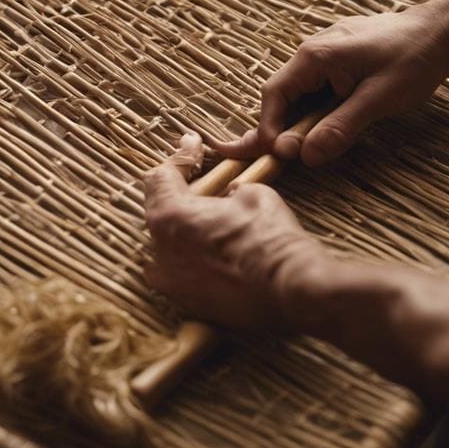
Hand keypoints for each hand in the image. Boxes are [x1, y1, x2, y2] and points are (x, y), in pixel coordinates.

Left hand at [143, 133, 325, 329]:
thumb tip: (228, 197)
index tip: (192, 145)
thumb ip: (228, 191)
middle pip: (160, 211)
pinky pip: (179, 272)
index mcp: (171, 216)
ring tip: (208, 220)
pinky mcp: (185, 302)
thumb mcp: (253, 194)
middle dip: (180, 193)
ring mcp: (170, 281)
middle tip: (202, 178)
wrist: (289, 288)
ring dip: (183, 229)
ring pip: (166, 245)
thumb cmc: (271, 238)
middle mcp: (160, 250)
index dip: (180, 157)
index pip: (161, 177)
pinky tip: (212, 253)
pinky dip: (190, 258)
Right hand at [216, 8, 448, 165]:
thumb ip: (340, 127)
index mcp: (315, 56)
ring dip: (298, 122)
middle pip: (282, 96)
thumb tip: (307, 156)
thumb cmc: (414, 59)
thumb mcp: (378, 99)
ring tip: (297, 149)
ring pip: (300, 94)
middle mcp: (313, 50)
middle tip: (272, 159)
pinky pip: (317, 89)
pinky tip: (321, 128)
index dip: (269, 128)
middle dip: (278, 128)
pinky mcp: (339, 60)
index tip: (276, 156)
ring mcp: (326, 53)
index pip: (274, 95)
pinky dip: (314, 111)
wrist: (442, 29)